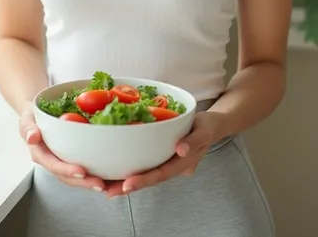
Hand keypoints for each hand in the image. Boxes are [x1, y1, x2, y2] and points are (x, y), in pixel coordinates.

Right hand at [19, 101, 105, 191]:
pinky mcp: (71, 158)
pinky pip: (83, 168)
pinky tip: (109, 176)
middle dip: (84, 182)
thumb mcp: (27, 119)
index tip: (81, 172)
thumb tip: (32, 138)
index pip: (54, 165)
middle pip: (68, 177)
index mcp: (41, 155)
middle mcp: (53, 161)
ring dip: (91, 182)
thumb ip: (28, 128)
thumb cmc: (32, 117)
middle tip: (100, 184)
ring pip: (77, 177)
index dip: (67, 170)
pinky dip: (95, 173)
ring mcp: (63, 161)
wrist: (36, 115)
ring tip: (108, 185)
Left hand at [105, 111, 221, 197]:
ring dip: (127, 182)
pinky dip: (132, 170)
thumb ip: (194, 140)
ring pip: (147, 174)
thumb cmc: (207, 126)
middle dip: (129, 186)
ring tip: (106, 187)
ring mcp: (168, 164)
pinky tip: (115, 173)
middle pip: (150, 178)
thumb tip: (181, 149)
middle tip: (108, 191)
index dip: (144, 179)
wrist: (212, 127)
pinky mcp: (162, 157)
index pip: (162, 173)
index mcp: (184, 163)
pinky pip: (146, 165)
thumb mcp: (204, 129)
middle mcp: (174, 168)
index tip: (127, 184)